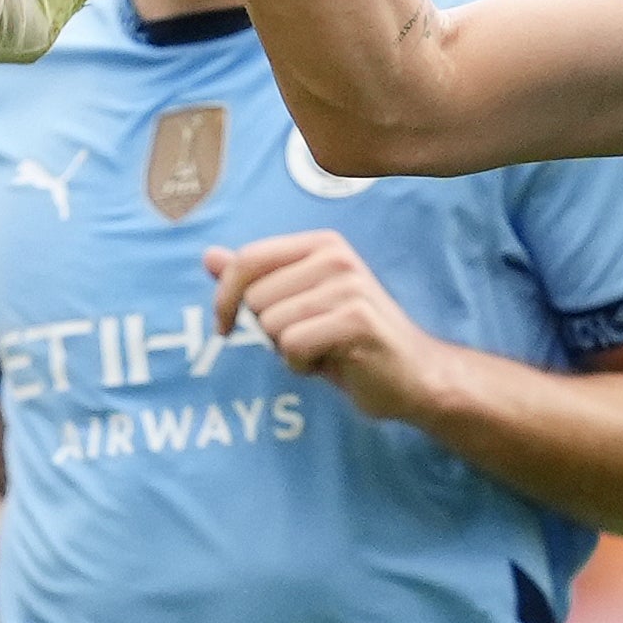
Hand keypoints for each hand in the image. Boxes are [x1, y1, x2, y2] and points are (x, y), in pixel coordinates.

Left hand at [207, 231, 452, 425]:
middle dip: (269, 331)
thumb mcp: (297, 306)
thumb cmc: (350, 342)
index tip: (224, 328)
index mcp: (321, 245)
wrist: (414, 377)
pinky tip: (330, 363)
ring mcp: (348, 286)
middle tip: (308, 339)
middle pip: (255, 298)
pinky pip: (292, 345)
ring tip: (324, 350)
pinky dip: (302, 365)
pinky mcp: (356, 320)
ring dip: (288, 351)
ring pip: (271, 324)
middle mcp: (335, 256)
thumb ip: (256, 279)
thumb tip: (208, 257)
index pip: (248, 259)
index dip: (224, 298)